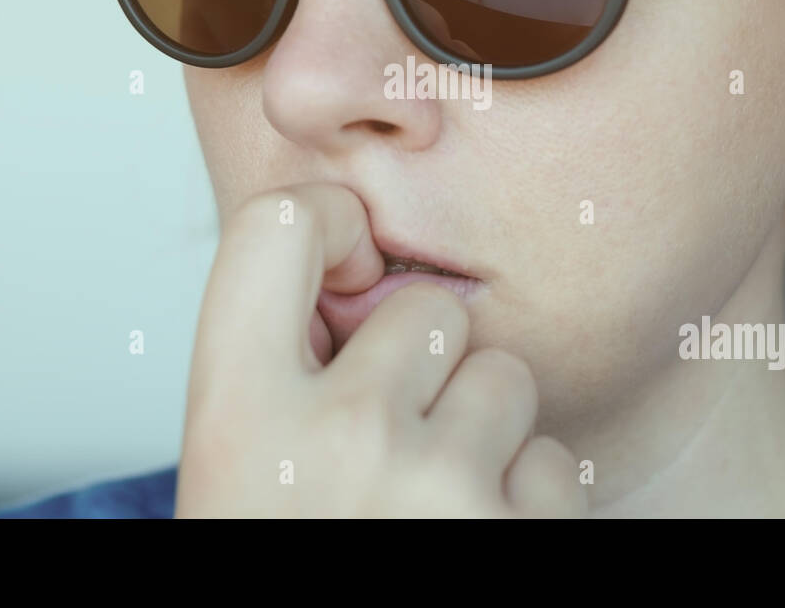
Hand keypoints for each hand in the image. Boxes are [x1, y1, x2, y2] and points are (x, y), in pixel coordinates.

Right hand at [175, 184, 585, 516]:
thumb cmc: (284, 559)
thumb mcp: (236, 481)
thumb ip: (275, 378)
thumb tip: (349, 274)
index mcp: (236, 419)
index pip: (277, 227)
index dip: (324, 224)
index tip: (343, 265)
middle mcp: (338, 439)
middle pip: (425, 308)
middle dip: (420, 363)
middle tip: (382, 448)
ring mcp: (441, 491)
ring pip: (503, 376)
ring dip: (479, 432)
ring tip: (426, 509)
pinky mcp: (522, 535)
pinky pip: (548, 459)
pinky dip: (522, 499)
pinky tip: (471, 546)